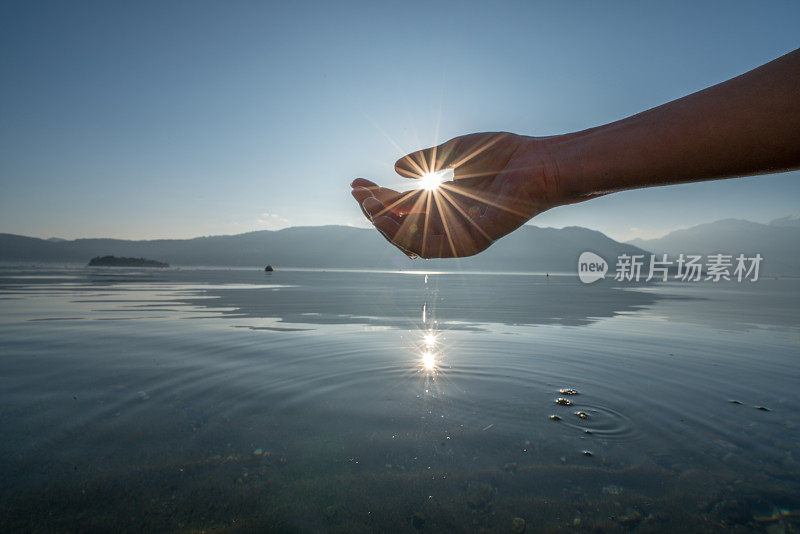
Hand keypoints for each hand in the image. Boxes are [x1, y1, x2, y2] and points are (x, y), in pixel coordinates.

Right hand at [350, 132, 597, 257]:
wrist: (541, 162)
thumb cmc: (506, 155)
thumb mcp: (453, 151)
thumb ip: (425, 160)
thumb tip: (395, 169)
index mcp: (447, 206)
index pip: (405, 208)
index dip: (380, 197)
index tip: (357, 182)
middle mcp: (451, 225)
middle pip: (402, 226)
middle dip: (375, 210)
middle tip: (355, 191)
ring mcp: (460, 236)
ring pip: (409, 240)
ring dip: (383, 223)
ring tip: (365, 201)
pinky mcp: (469, 242)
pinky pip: (426, 245)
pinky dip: (402, 231)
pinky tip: (385, 213)